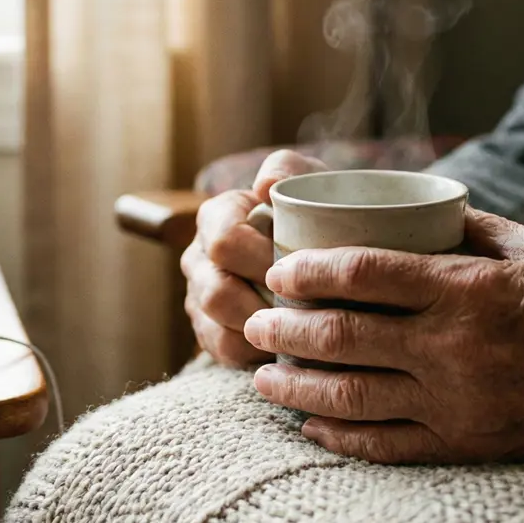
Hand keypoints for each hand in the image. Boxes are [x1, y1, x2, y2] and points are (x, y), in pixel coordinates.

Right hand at [181, 150, 327, 366]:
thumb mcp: (308, 183)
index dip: (262, 260)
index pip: (224, 242)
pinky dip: (258, 352)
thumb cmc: (315, 215)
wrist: (324, 251)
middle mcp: (199, 257)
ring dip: (262, 331)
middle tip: (307, 306)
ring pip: (217, 326)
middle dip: (263, 302)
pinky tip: (289, 345)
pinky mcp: (210, 332)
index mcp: (216, 217)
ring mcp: (200, 297)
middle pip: (215, 291)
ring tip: (300, 329)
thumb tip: (263, 188)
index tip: (302, 267)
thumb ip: (287, 170)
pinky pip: (225, 351)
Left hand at [242, 209, 523, 463]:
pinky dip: (339, 437)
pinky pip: (386, 446)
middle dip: (284, 331)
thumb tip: (404, 209)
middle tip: (254, 324)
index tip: (279, 271)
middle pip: (343, 337)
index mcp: (469, 289)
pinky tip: (309, 424)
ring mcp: (459, 402)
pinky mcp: (467, 445)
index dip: (309, 272)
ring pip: (352, 397)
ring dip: (295, 387)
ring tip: (263, 378)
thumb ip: (463, 229)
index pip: (365, 274)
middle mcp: (456, 347)